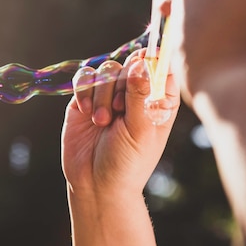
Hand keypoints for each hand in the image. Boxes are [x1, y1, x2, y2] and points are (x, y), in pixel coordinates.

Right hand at [61, 50, 179, 197]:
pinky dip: (84, 90)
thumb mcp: (140, 130)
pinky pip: (84, 77)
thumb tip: (142, 61)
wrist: (95, 184)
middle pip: (130, 64)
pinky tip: (86, 112)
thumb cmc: (127, 163)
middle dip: (121, 84)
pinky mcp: (84, 100)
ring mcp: (108, 96)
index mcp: (158, 102)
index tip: (142, 64)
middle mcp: (134, 95)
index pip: (161, 68)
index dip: (152, 61)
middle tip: (119, 111)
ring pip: (106, 70)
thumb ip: (140, 95)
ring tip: (101, 122)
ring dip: (102, 93)